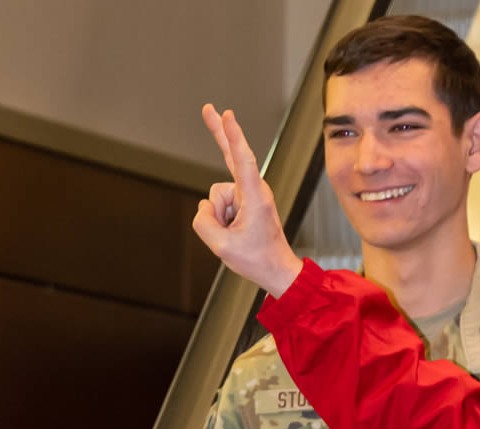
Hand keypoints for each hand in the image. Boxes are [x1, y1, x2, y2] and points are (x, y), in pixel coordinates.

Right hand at [192, 105, 302, 296]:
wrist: (276, 270)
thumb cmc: (256, 259)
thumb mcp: (221, 247)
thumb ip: (203, 222)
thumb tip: (203, 207)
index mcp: (255, 197)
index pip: (243, 160)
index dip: (233, 136)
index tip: (227, 115)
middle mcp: (254, 190)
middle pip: (232, 156)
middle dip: (219, 132)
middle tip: (208, 108)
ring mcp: (249, 194)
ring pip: (217, 195)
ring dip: (218, 215)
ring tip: (234, 233)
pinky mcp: (245, 201)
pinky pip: (220, 202)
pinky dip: (220, 217)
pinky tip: (232, 229)